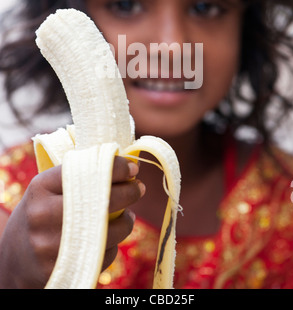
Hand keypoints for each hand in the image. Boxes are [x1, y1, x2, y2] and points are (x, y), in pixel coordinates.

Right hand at [0, 156, 143, 288]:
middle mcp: (44, 214)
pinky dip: (113, 246)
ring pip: (108, 231)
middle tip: (139, 187)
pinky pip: (103, 255)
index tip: (132, 167)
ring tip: (127, 216)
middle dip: (129, 191)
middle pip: (101, 199)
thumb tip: (121, 163)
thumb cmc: (38, 217)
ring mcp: (52, 244)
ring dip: (126, 222)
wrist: (14, 260)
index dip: (115, 167)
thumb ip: (74, 177)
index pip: (86, 170)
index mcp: (41, 187)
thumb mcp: (44, 191)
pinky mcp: (64, 268)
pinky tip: (109, 239)